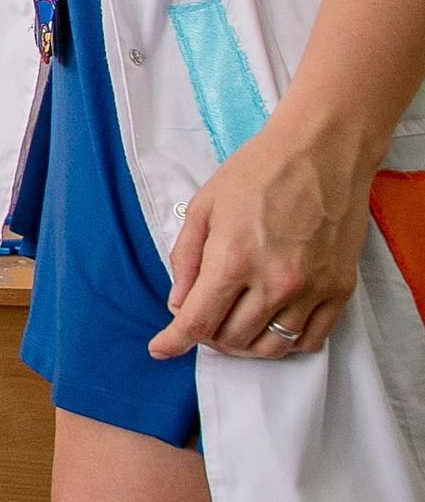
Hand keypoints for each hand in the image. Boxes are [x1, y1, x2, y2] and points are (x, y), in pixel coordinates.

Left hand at [148, 121, 372, 361]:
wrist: (321, 152)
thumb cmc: (257, 172)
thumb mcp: (204, 206)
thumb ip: (186, 258)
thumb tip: (178, 303)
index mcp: (234, 259)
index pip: (198, 321)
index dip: (174, 341)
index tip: (160, 349)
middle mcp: (274, 282)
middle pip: (232, 339)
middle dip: (207, 337)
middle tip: (200, 319)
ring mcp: (311, 290)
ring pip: (271, 347)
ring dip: (244, 345)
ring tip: (231, 326)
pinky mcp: (340, 290)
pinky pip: (310, 339)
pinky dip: (284, 343)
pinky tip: (269, 325)